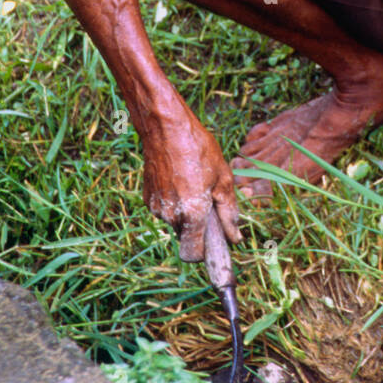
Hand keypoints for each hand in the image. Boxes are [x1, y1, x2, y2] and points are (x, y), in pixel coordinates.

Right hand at [141, 98, 240, 261]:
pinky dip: (176, 201)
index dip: (205, 253)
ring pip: (177, 222)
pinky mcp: (147, 197)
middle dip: (200, 226)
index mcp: (191, 214)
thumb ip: (229, 213)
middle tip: (210, 199)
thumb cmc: (198, 149)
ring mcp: (155, 207)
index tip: (215, 244)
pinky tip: (182, 178)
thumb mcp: (223, 179)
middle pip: (187, 237)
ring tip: (196, 182)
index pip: (192, 256)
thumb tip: (235, 238)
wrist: (165, 127)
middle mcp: (169, 215)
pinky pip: (166, 209)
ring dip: (188, 212)